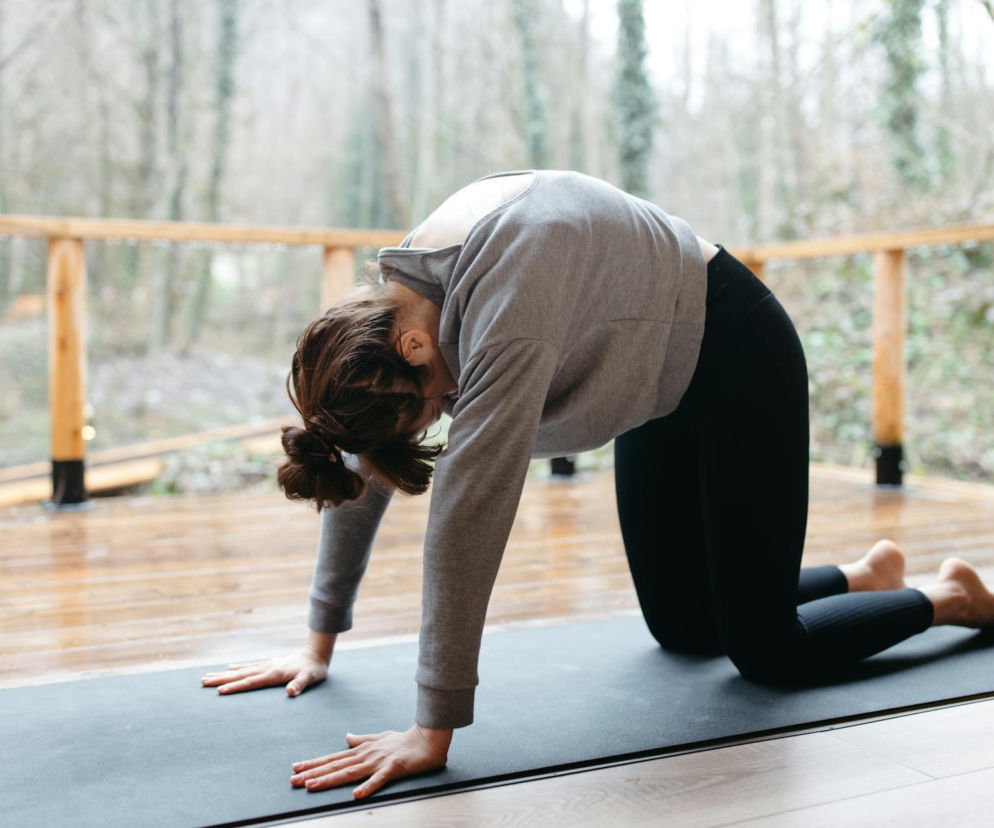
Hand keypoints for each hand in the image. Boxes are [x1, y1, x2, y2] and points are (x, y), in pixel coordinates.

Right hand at [201, 647, 328, 696]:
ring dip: (224, 674)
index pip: (251, 682)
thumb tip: (290, 692)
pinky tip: (229, 667)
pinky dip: (238, 667)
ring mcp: (266, 665)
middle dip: (221, 679)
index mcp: (274, 674)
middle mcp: (267, 668)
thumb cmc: (314, 669)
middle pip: (240, 675)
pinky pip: (249, 666)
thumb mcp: (311, 678)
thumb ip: (300, 685)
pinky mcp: (269, 664)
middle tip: (202, 682)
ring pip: (241, 670)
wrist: (316, 653)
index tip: (219, 691)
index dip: (235, 687)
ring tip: (208, 676)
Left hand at [290, 724, 451, 798]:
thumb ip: (361, 739)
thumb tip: (346, 737)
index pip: (334, 758)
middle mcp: (366, 755)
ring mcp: (379, 761)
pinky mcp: (394, 768)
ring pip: (350, 772)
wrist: (428, 738)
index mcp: (362, 750)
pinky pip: (379, 779)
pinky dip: (368, 786)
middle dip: (313, 773)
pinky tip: (356, 794)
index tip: (296, 768)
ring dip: (330, 779)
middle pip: (336, 766)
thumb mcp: (379, 738)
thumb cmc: (404, 740)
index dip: (314, 764)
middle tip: (293, 781)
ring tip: (311, 786)